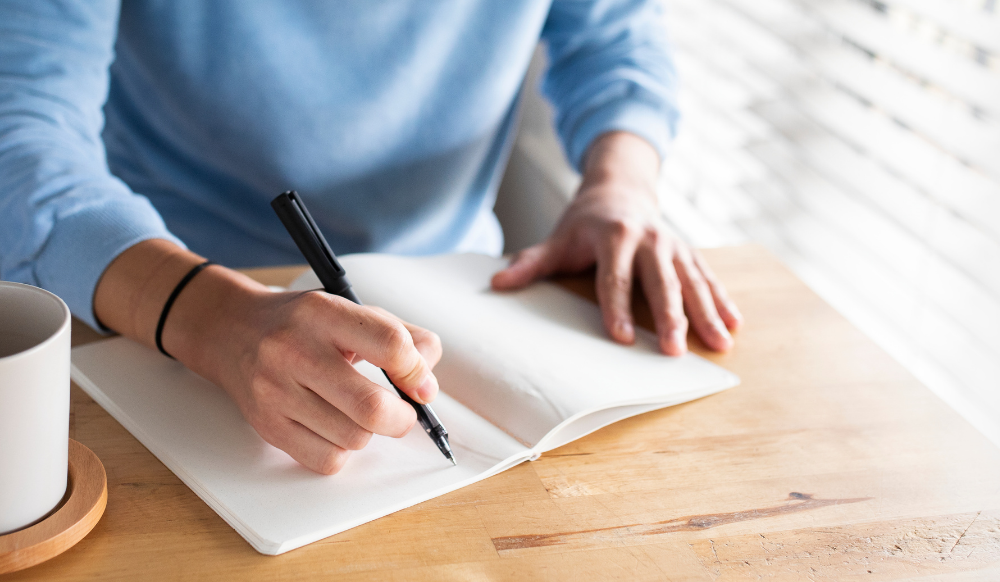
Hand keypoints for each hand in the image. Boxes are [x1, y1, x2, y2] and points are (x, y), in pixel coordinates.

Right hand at [208, 291, 442, 474]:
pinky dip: (343, 451)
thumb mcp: (351, 312)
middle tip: (402, 412)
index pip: (390, 345)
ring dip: (369, 433)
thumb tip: (427, 384)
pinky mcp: (267, 425)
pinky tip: (335, 428)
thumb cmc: (302, 325)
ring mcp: (276, 391)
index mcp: (324, 313)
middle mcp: (295, 350)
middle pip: (373, 407)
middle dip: (402, 417)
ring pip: (354, 438)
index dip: (416, 371)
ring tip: (358, 413)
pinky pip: (327, 460)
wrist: (232, 331)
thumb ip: (403, 337)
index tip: (419, 382)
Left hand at [491, 132, 741, 354]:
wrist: (621, 188)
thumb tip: (498, 284)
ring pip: (693, 282)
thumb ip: (531, 262)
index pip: (615, 277)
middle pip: (661, 282)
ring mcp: (674, 245)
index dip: (617, 307)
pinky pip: (709, 278)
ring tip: (719, 344)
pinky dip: (722, 302)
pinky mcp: (689, 253)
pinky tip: (734, 326)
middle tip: (676, 349)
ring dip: (707, 314)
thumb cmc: (586, 221)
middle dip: (670, 316)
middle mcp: (650, 239)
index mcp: (614, 235)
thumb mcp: (558, 238)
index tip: (623, 337)